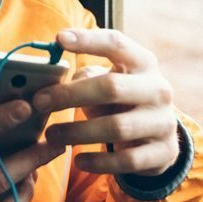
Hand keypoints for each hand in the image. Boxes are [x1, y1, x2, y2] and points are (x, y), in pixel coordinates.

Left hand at [32, 29, 178, 176]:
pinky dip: (100, 162)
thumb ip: (86, 78)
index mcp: (143, 63)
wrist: (160, 135)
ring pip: (117, 127)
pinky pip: (127, 160)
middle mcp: (158, 88)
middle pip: (112, 87)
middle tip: (39, 102)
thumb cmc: (123, 100)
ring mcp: (163, 121)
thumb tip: (51, 83)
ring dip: (78, 132)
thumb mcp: (111, 82)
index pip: (116, 43)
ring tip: (51, 135)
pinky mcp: (163, 152)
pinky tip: (79, 161)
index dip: (88, 40)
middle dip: (70, 95)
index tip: (59, 39)